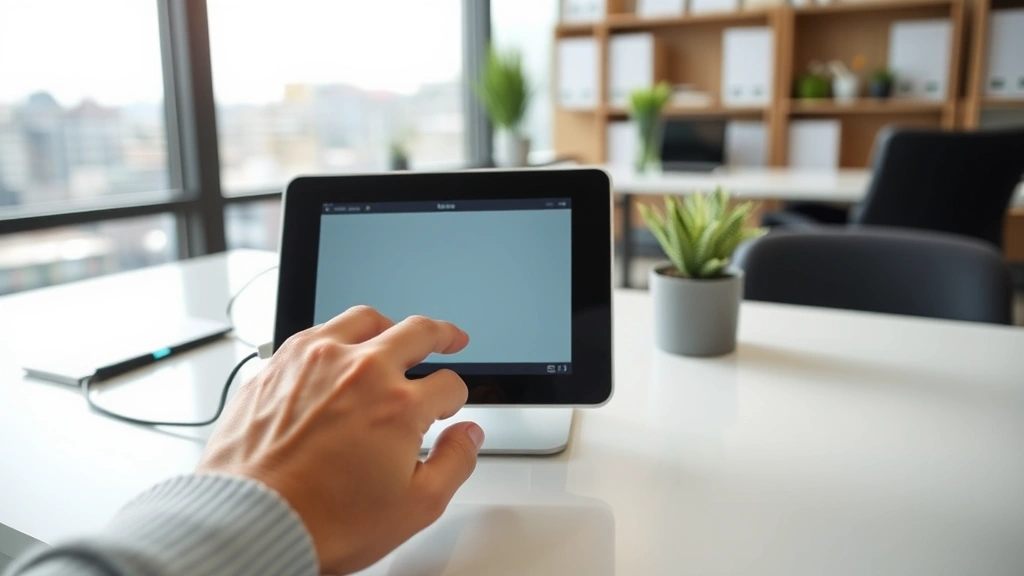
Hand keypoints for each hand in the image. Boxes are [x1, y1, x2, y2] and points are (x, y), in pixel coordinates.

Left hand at [196, 306, 483, 573]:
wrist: (253, 522)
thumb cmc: (323, 520)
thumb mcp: (415, 506)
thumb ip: (455, 463)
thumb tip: (469, 435)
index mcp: (399, 405)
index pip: (449, 384)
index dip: (456, 399)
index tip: (449, 408)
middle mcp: (360, 371)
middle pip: (417, 332)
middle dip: (443, 335)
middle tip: (451, 338)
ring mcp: (316, 361)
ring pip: (365, 319)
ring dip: (390, 325)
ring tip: (395, 333)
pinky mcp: (280, 364)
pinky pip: (318, 331)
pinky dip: (340, 335)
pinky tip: (340, 351)